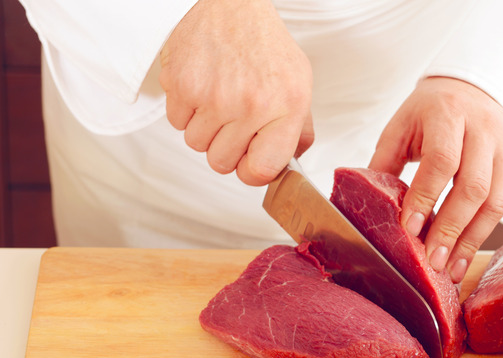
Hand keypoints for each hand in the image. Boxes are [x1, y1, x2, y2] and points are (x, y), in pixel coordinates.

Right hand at [159, 0, 313, 184]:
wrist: (227, 5)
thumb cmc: (263, 44)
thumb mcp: (298, 82)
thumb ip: (299, 126)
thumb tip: (293, 161)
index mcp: (286, 106)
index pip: (262, 170)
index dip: (252, 171)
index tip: (250, 161)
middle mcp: (251, 104)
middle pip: (222, 163)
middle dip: (225, 148)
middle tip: (233, 122)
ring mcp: (214, 97)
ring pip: (197, 145)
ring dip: (204, 129)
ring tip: (218, 100)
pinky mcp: (183, 87)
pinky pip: (177, 124)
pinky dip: (186, 111)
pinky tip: (201, 88)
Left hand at [369, 77, 502, 282]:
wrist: (477, 90)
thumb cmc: (432, 111)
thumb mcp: (403, 125)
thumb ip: (385, 161)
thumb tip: (367, 203)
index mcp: (448, 113)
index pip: (442, 159)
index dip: (426, 196)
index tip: (409, 227)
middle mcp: (483, 130)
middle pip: (473, 186)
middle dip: (450, 228)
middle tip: (432, 260)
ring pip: (493, 202)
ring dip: (470, 240)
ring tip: (449, 269)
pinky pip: (501, 205)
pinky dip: (481, 234)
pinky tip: (463, 255)